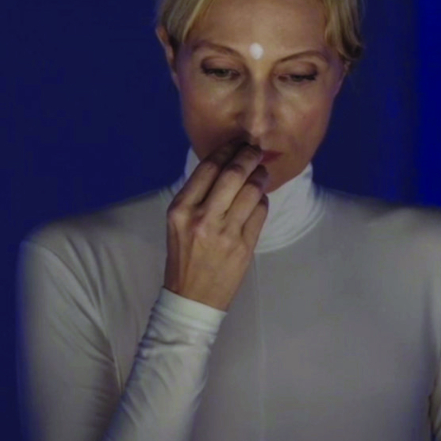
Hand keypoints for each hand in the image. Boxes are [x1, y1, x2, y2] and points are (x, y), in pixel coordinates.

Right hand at [163, 141, 269, 310]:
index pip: (207, 168)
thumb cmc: (184, 256)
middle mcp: (202, 218)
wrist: (191, 297)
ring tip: (261, 172)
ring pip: (251, 190)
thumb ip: (197, 197)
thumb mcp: (179, 223)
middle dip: (248, 156)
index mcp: (181, 209)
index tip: (235, 143)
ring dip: (259, 177)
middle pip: (233, 174)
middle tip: (255, 150)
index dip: (225, 150)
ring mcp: (225, 232)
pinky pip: (260, 212)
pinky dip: (262, 200)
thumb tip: (224, 166)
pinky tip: (258, 199)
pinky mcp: (244, 246)